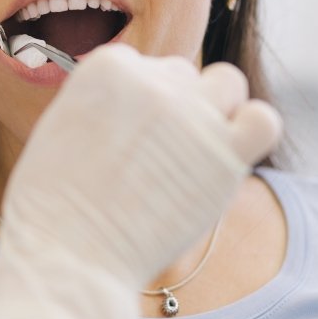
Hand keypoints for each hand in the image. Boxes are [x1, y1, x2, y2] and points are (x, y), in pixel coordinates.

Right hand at [0, 45, 280, 318]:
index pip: (143, 65)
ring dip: (216, 107)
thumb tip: (135, 101)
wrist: (68, 253)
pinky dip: (252, 130)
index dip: (137, 101)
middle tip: (156, 153)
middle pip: (182, 75)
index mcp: (109, 66)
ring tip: (196, 147)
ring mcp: (192, 115)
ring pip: (228, 83)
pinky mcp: (226, 155)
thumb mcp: (62, 122)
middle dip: (173, 106)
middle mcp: (153, 81)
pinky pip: (263, 121)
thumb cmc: (53, 200)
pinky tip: (229, 154)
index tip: (128, 134)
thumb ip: (104, 99)